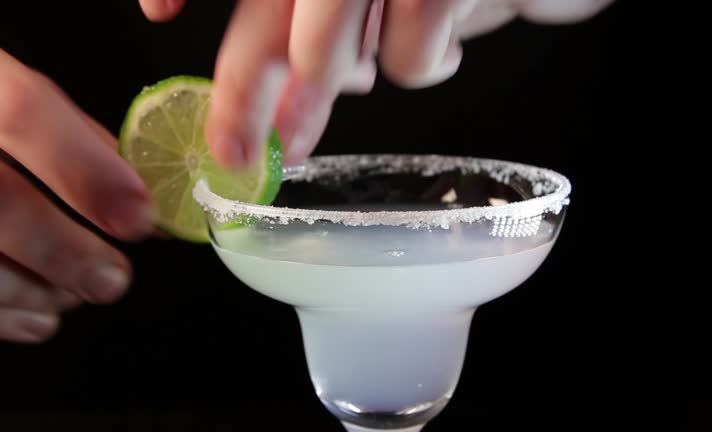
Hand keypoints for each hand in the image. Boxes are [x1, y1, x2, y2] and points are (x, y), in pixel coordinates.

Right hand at [0, 50, 153, 342]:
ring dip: (31, 291)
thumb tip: (145, 196)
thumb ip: (76, 138)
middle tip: (114, 280)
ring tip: (71, 298)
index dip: (85, 169)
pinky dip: (1, 317)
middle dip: (63, 250)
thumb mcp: (9, 94)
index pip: (20, 112)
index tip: (140, 219)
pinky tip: (37, 319)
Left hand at [139, 0, 611, 166]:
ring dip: (346, 78)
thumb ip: (329, 31)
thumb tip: (285, 95)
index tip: (157, 15)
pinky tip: (445, 46)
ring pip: (331, 49)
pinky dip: (424, 65)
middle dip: (243, 93)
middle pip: (269, 18)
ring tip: (382, 61)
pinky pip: (408, 57)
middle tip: (232, 155)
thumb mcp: (383, 4)